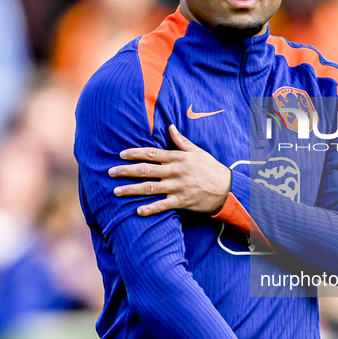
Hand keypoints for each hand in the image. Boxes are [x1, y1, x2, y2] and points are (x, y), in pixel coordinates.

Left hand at [108, 125, 231, 215]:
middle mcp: (175, 171)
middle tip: (110, 172)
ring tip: (116, 191)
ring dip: (132, 190)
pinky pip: (163, 205)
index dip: (134, 153)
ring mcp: (178, 187)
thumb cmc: (211, 169)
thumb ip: (181, 141)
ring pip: (150, 188)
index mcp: (177, 158)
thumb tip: (170, 127)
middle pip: (146, 170)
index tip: (121, 154)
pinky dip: (150, 209)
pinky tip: (138, 211)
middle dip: (126, 171)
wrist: (227, 189)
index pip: (152, 153)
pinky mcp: (182, 201)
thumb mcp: (197, 152)